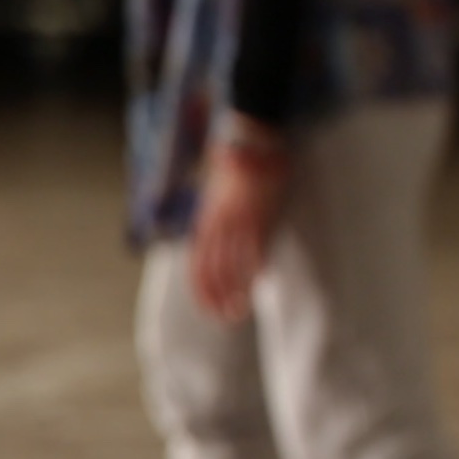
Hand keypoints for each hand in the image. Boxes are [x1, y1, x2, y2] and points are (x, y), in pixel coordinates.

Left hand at [191, 115, 291, 322]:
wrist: (252, 140)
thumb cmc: (237, 167)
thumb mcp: (218, 196)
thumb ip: (218, 220)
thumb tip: (218, 242)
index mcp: (206, 221)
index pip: (198, 265)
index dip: (202, 291)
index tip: (210, 310)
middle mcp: (218, 223)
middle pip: (213, 270)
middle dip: (218, 298)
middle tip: (227, 318)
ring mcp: (239, 219)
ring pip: (232, 263)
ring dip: (236, 290)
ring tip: (241, 310)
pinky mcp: (260, 213)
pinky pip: (255, 246)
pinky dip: (255, 266)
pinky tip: (259, 279)